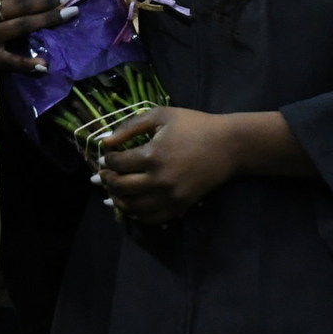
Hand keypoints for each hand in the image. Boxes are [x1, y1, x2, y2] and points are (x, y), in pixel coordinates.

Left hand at [96, 107, 239, 222]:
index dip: (107, 159)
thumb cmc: (194, 125)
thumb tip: (106, 141)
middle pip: (121, 187)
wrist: (228, 146)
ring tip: (113, 190)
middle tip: (104, 174)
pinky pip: (151, 218)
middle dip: (107, 179)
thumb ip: (130, 126)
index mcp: (152, 155)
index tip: (106, 156)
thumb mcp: (161, 115)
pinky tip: (130, 205)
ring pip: (132, 206)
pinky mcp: (180, 206)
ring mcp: (170, 196)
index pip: (117, 163)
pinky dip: (136, 214)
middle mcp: (159, 179)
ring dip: (117, 199)